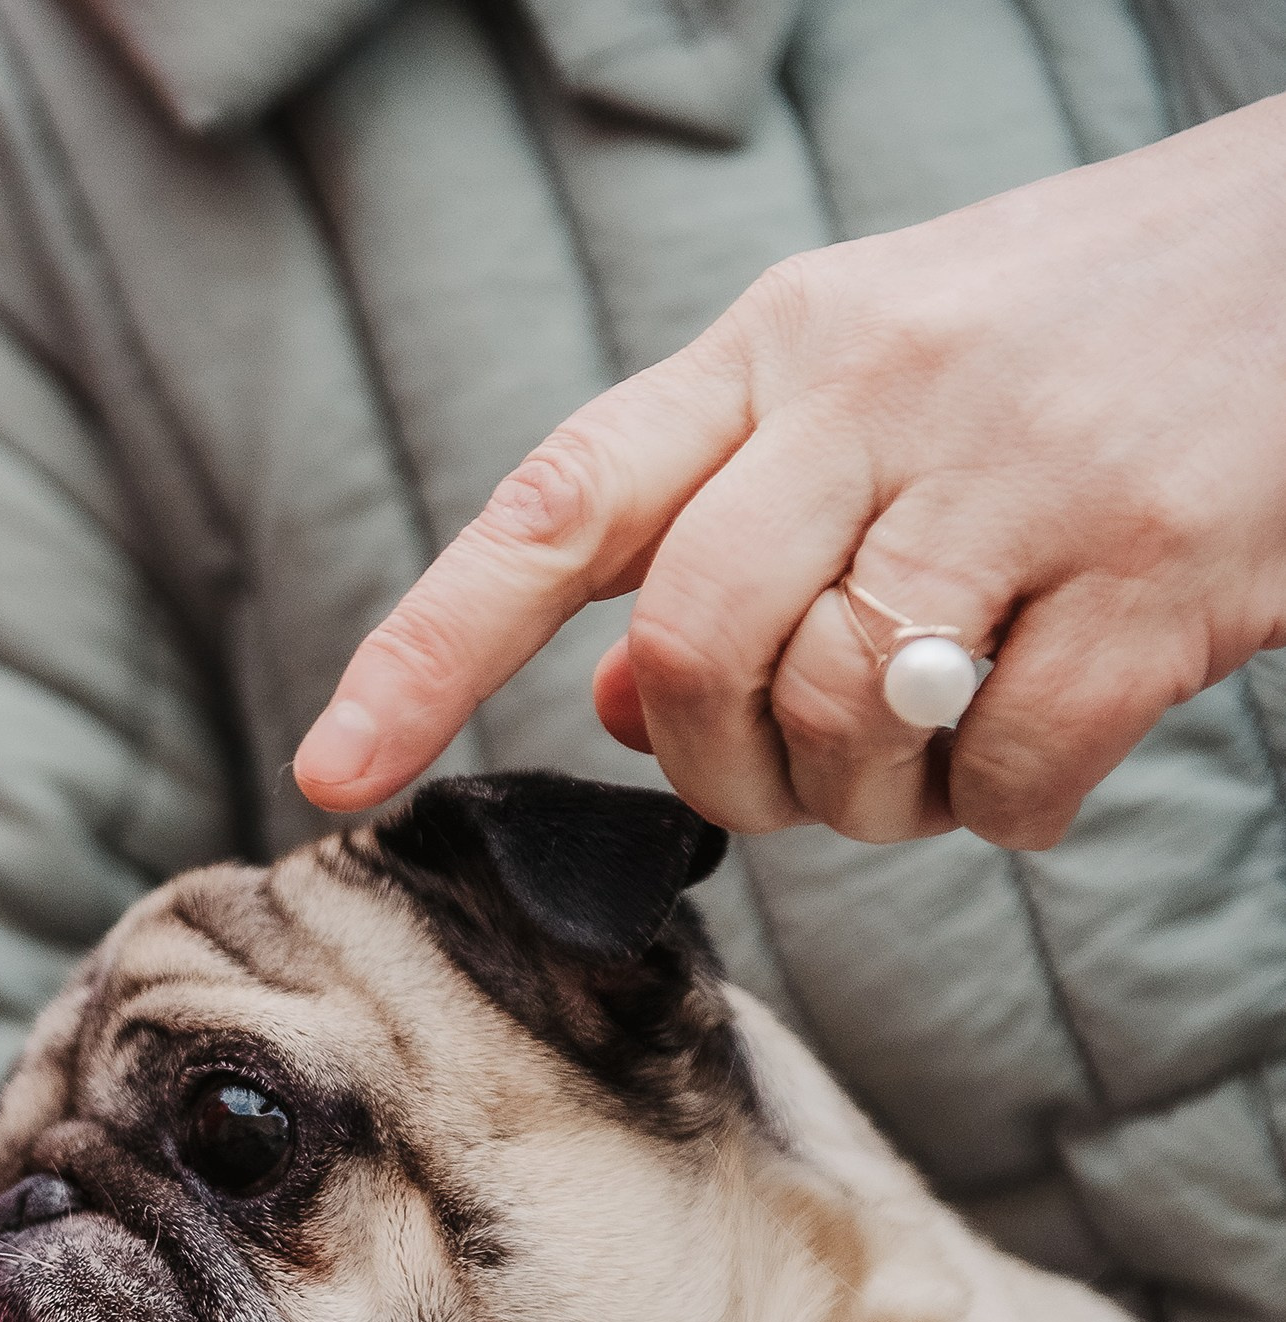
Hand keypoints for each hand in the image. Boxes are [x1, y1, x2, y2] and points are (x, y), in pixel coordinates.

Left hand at [293, 96, 1285, 850]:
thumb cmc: (1075, 343)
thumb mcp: (878, 381)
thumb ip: (732, 520)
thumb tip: (601, 703)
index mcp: (783, 344)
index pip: (558, 503)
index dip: (426, 646)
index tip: (332, 770)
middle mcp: (878, 393)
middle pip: (691, 654)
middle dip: (722, 769)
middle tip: (798, 774)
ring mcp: (1018, 476)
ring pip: (840, 730)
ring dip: (876, 805)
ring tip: (948, 740)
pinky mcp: (1151, 572)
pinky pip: (1007, 782)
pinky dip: (1011, 815)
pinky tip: (1050, 748)